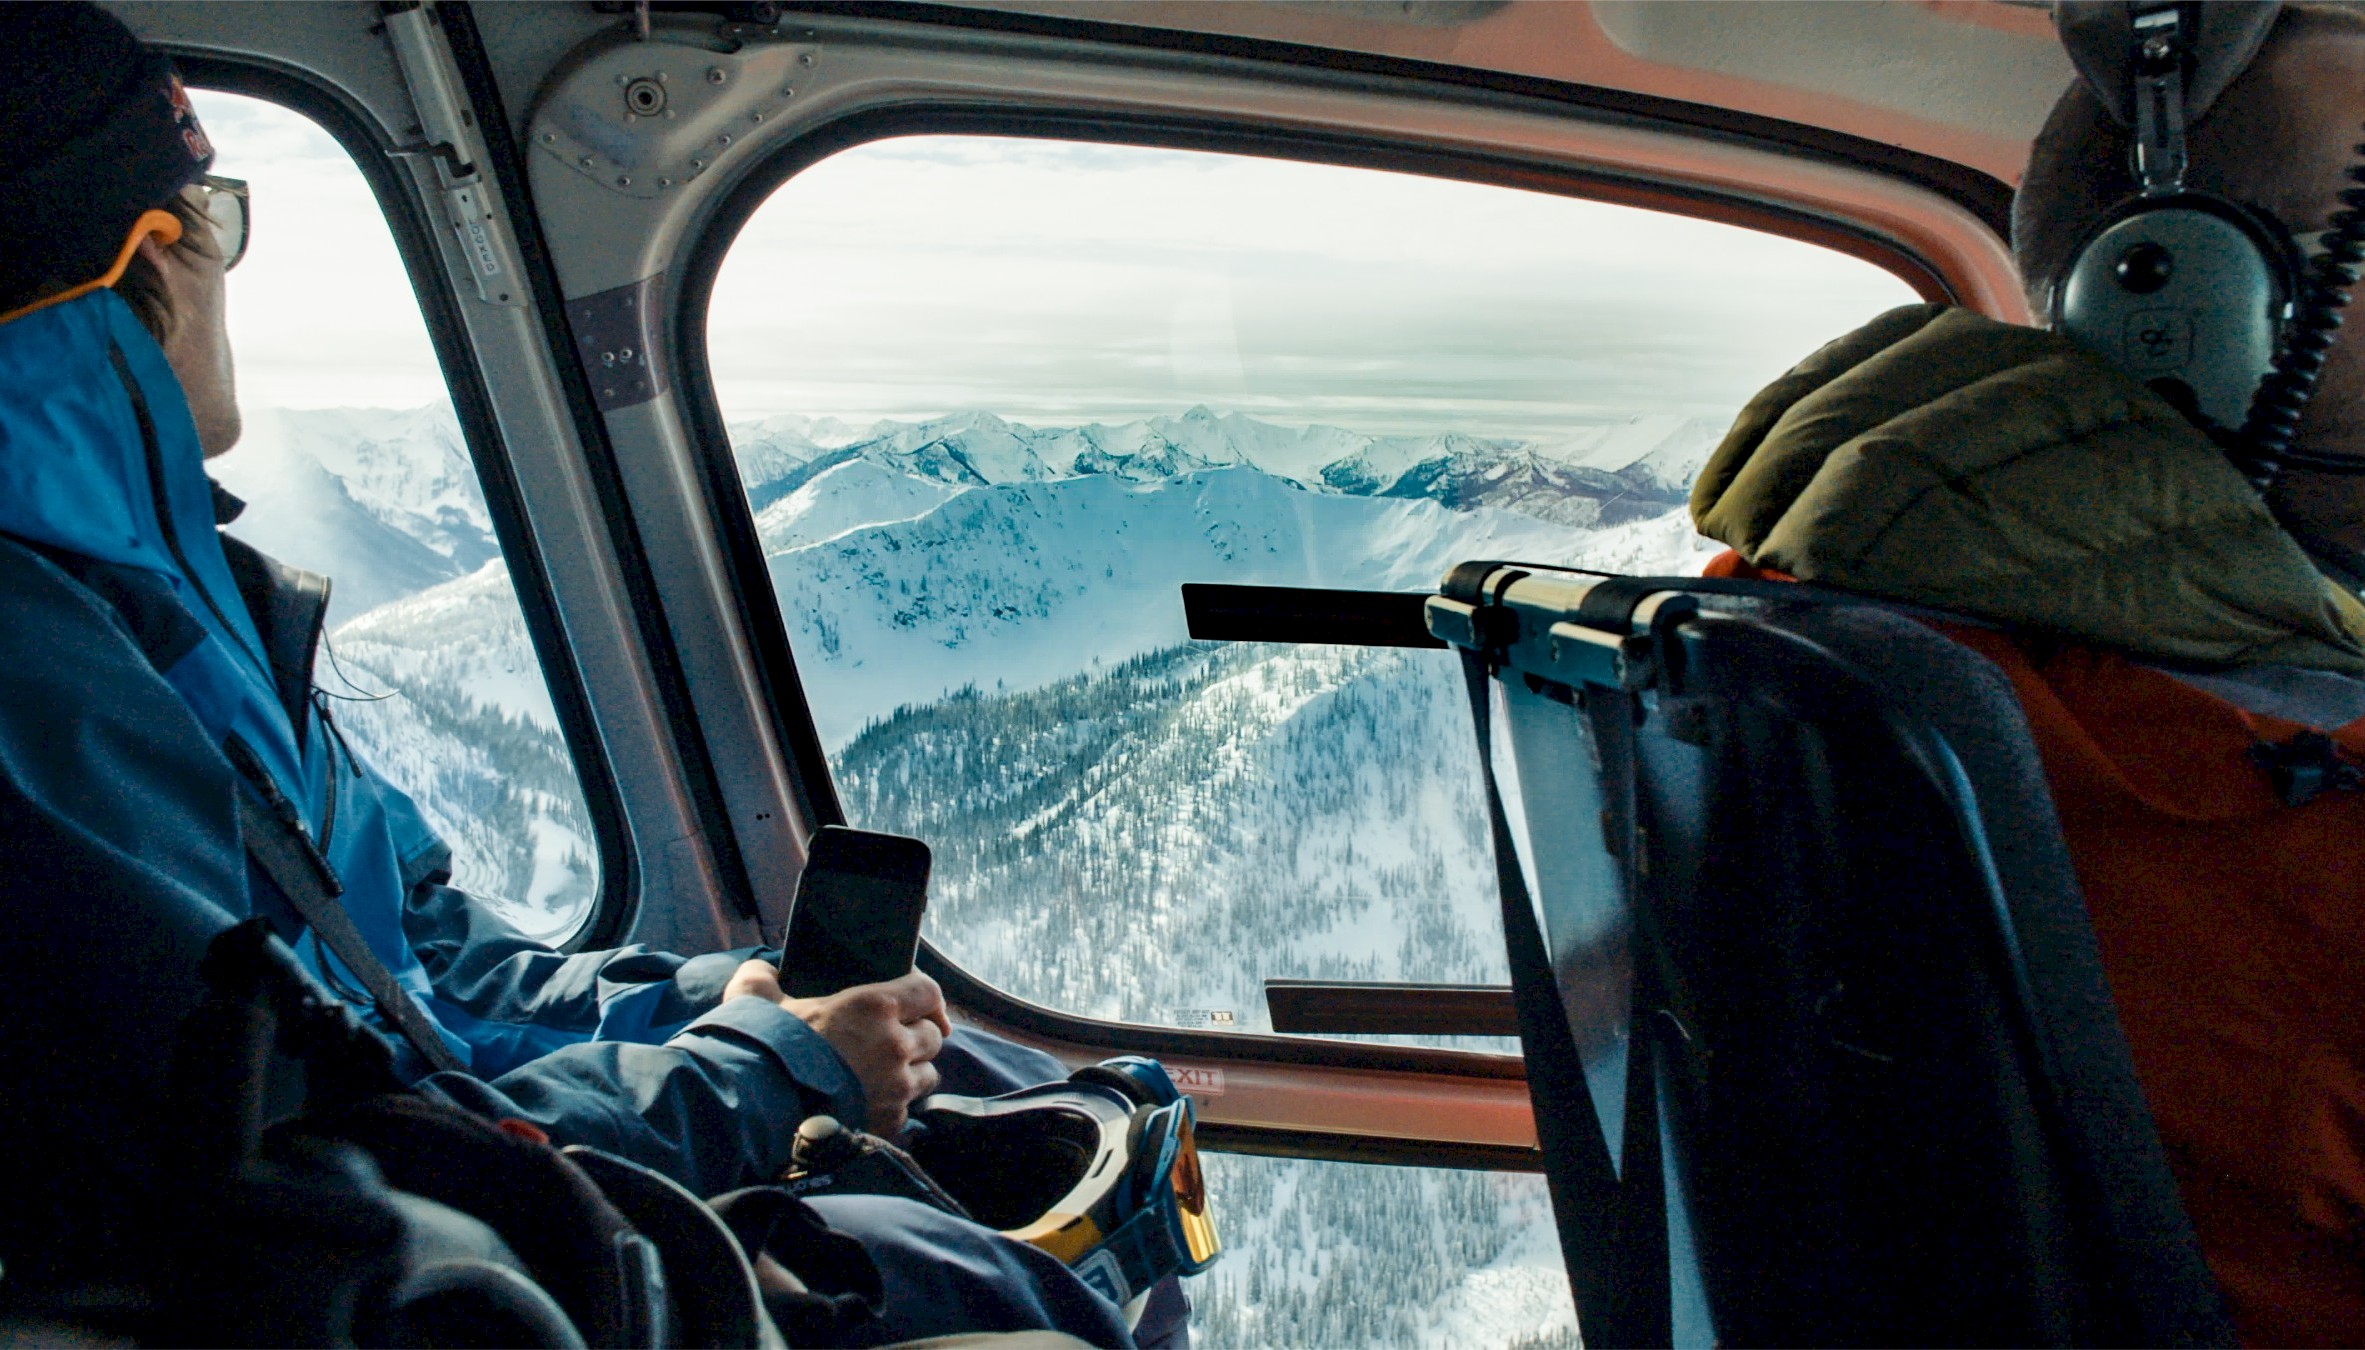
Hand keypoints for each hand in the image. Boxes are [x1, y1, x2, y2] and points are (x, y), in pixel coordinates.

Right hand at [725, 961, 950, 1133]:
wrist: (757, 1110)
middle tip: (894, 1040)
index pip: (928, 992)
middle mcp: (894, 1045)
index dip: (927, 997)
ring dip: (913, 1072)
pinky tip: (871, 1103)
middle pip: (933, 1036)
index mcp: (874, 1007)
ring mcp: (895, 1088)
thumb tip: (763, 971)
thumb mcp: (755, 998)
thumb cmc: (763, 1048)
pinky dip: (895, 1106)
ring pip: (928, 1074)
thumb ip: (763, 978)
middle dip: (918, 1035)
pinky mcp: (888, 1122)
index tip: (922, 1004)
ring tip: (887, 1074)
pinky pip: (907, 1111)